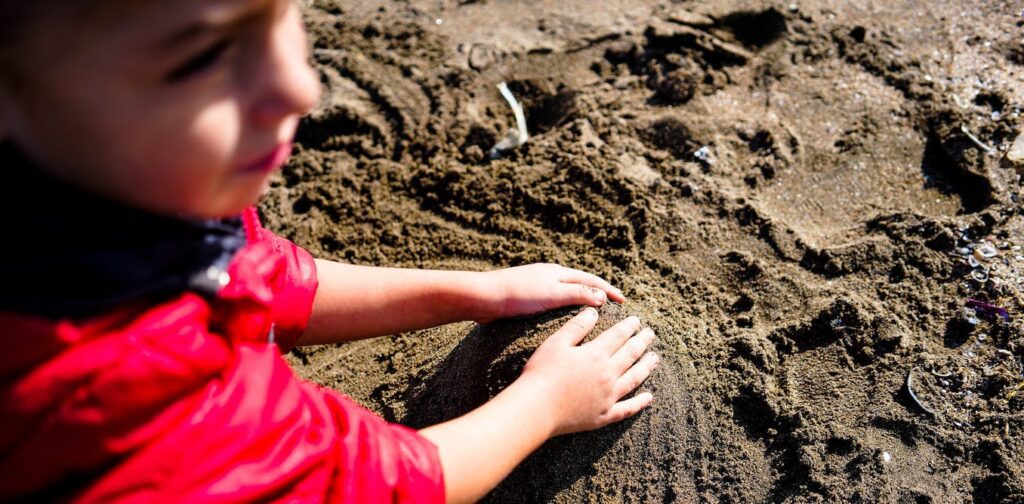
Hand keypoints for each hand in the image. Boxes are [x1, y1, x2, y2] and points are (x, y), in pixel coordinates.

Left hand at [476, 264, 625, 322]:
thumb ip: (578, 294)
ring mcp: (537, 285)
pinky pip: (553, 300)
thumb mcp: (553, 294)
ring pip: (566, 292)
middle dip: (598, 292)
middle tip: (613, 305)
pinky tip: (562, 319)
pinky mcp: (525, 297)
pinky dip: (565, 307)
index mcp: (558, 272)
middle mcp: (549, 276)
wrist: (484, 298)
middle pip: (580, 283)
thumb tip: (602, 296)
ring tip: (593, 313)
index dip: (609, 290)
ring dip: (582, 300)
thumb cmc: (518, 295)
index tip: (624, 301)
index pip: (592, 280)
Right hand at [519, 307, 657, 435]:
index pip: (617, 336)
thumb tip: (594, 311)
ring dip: (646, 367)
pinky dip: (640, 403)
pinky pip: (627, 408)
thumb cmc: (542, 373)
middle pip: (630, 355)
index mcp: (595, 354)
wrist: (537, 408)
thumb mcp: (556, 343)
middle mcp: (607, 374)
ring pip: (634, 379)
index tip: (637, 320)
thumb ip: (577, 327)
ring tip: (655, 358)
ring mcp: (608, 396)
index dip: (628, 327)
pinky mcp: (604, 415)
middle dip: (641, 342)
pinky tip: (649, 398)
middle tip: (651, 334)